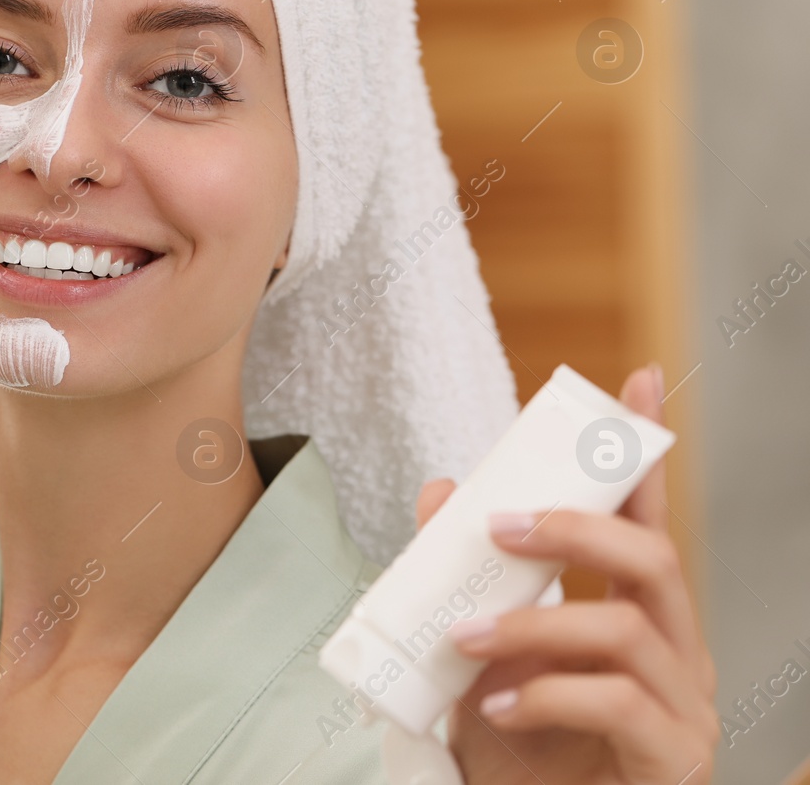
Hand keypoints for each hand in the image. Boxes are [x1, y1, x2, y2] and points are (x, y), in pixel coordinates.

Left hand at [416, 364, 718, 783]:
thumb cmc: (516, 754)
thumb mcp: (475, 657)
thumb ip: (464, 579)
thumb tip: (442, 491)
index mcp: (635, 617)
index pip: (646, 522)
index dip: (643, 454)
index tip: (638, 380)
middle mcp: (673, 653)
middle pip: (656, 560)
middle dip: (578, 529)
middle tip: (499, 527)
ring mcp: (683, 709)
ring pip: (626, 629)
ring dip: (536, 624)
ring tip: (467, 636)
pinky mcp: (674, 760)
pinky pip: (619, 702)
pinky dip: (547, 693)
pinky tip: (497, 707)